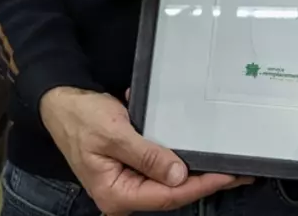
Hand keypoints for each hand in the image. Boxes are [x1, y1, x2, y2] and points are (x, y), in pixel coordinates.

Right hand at [40, 86, 251, 213]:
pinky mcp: (128, 164)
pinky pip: (157, 164)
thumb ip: (147, 155)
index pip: (167, 195)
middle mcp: (122, 192)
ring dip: (193, 169)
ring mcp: (125, 179)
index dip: (200, 186)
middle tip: (237, 174)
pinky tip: (195, 149)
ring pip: (167, 178)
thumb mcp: (115, 135)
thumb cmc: (82, 118)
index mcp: (116, 193)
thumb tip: (179, 176)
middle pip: (170, 191)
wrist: (60, 102)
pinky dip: (175, 156)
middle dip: (204, 181)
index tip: (227, 176)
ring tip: (225, 164)